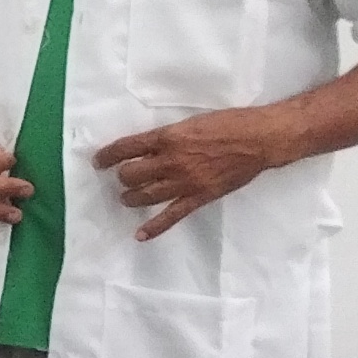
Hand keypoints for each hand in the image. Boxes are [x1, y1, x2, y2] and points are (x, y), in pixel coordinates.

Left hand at [94, 107, 294, 240]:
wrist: (259, 139)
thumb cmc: (227, 123)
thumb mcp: (189, 122)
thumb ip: (167, 136)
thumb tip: (147, 147)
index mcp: (167, 137)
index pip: (125, 148)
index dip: (107, 156)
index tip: (98, 161)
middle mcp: (171, 161)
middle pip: (131, 175)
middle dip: (122, 177)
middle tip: (122, 178)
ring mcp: (184, 182)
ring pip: (145, 196)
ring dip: (131, 198)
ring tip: (127, 198)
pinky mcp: (199, 197)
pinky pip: (171, 216)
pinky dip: (154, 228)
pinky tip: (139, 235)